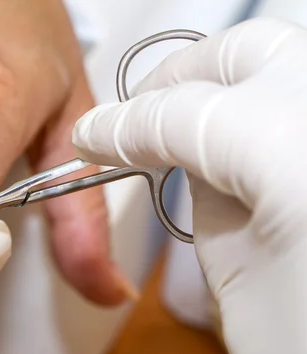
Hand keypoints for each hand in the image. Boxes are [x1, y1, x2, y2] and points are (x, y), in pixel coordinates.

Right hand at [72, 18, 306, 353]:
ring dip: (224, 82)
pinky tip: (238, 142)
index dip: (127, 124)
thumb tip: (175, 153)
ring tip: (181, 121)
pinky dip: (265, 102)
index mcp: (300, 159)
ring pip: (288, 56)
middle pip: (251, 53)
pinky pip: (306, 93)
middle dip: (180, 77)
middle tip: (138, 113)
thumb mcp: (240, 275)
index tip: (94, 136)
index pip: (188, 113)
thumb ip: (205, 196)